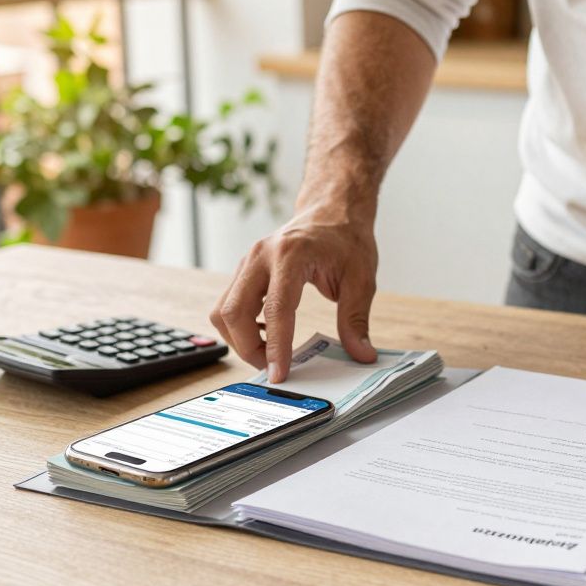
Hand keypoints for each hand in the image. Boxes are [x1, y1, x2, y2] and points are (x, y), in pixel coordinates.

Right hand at [210, 213, 377, 381]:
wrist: (332, 211)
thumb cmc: (346, 240)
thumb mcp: (362, 279)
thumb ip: (356, 319)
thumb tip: (361, 354)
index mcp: (291, 255)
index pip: (276, 308)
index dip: (275, 346)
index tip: (279, 374)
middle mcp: (261, 256)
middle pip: (233, 311)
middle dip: (248, 348)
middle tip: (272, 368)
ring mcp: (248, 261)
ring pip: (223, 309)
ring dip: (239, 339)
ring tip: (268, 352)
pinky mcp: (244, 270)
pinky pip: (228, 303)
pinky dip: (239, 326)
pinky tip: (264, 333)